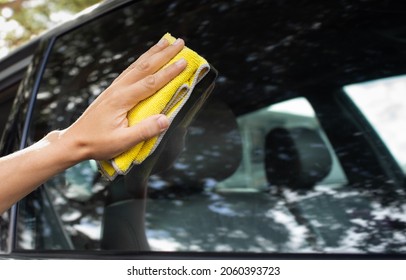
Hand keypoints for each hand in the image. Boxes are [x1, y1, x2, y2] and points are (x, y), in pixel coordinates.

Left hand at [61, 36, 186, 160]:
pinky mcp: (112, 91)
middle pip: (144, 67)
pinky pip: (130, 71)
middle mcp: (118, 89)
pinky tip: (146, 59)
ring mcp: (114, 88)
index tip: (184, 62)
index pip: (150, 82)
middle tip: (179, 42)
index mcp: (121, 100)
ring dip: (152, 53)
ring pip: (136, 66)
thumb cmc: (97, 143)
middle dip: (164, 54)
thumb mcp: (122, 142)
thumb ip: (144, 131)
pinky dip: (142, 61)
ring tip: (165, 42)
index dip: (169, 72)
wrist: (74, 141)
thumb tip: (166, 119)